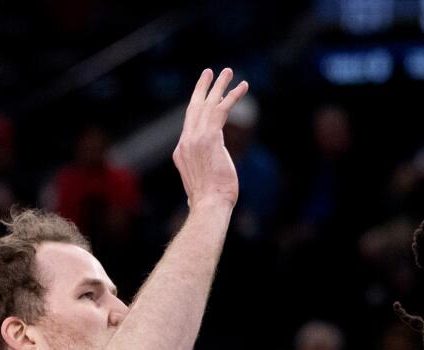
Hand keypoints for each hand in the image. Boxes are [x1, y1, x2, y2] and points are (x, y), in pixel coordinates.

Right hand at [173, 68, 248, 210]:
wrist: (209, 204)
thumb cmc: (210, 201)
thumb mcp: (202, 183)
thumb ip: (204, 173)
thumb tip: (207, 181)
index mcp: (181, 152)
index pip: (189, 124)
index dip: (199, 109)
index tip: (207, 98)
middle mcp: (186, 142)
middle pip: (193, 108)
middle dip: (202, 88)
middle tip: (209, 73)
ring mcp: (196, 138)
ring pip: (208, 104)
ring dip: (219, 85)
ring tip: (228, 71)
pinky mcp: (210, 137)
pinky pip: (222, 109)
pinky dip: (232, 96)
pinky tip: (242, 86)